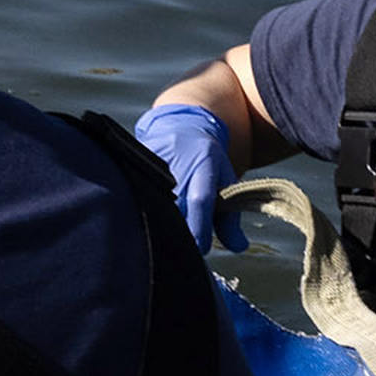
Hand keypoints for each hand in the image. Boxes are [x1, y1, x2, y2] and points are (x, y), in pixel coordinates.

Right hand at [136, 100, 234, 242]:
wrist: (183, 126)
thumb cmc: (208, 161)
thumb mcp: (225, 181)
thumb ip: (230, 217)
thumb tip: (239, 247)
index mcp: (204, 167)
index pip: (200, 201)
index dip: (200, 227)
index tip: (200, 248)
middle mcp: (179, 164)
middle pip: (175, 208)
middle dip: (181, 232)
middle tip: (184, 248)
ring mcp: (155, 162)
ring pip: (154, 203)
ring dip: (161, 223)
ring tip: (166, 236)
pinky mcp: (137, 163)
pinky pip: (138, 192)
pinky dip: (143, 209)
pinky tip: (147, 217)